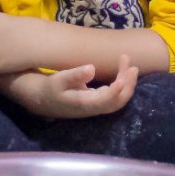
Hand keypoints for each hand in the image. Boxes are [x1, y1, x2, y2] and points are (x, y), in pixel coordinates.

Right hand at [11, 56, 137, 117]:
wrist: (42, 100)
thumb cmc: (50, 88)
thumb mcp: (57, 80)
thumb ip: (74, 75)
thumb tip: (91, 69)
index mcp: (84, 104)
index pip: (105, 100)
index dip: (117, 89)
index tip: (125, 73)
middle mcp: (93, 109)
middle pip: (117, 102)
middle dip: (128, 85)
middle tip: (132, 66)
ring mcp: (97, 107)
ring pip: (118, 100)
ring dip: (127, 84)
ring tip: (131, 66)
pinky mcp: (97, 102)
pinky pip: (115, 97)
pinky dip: (123, 85)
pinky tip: (124, 72)